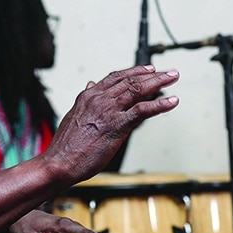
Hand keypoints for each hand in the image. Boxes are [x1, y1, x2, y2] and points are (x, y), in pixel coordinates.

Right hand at [43, 65, 178, 179]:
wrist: (59, 162)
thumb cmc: (66, 146)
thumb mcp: (73, 116)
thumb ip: (84, 101)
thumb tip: (89, 85)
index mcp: (88, 96)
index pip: (115, 77)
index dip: (133, 71)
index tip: (148, 69)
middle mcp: (99, 99)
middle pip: (130, 80)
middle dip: (153, 75)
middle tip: (169, 73)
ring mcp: (109, 111)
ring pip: (138, 90)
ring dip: (159, 82)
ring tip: (173, 78)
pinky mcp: (117, 125)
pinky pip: (143, 110)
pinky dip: (160, 104)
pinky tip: (172, 102)